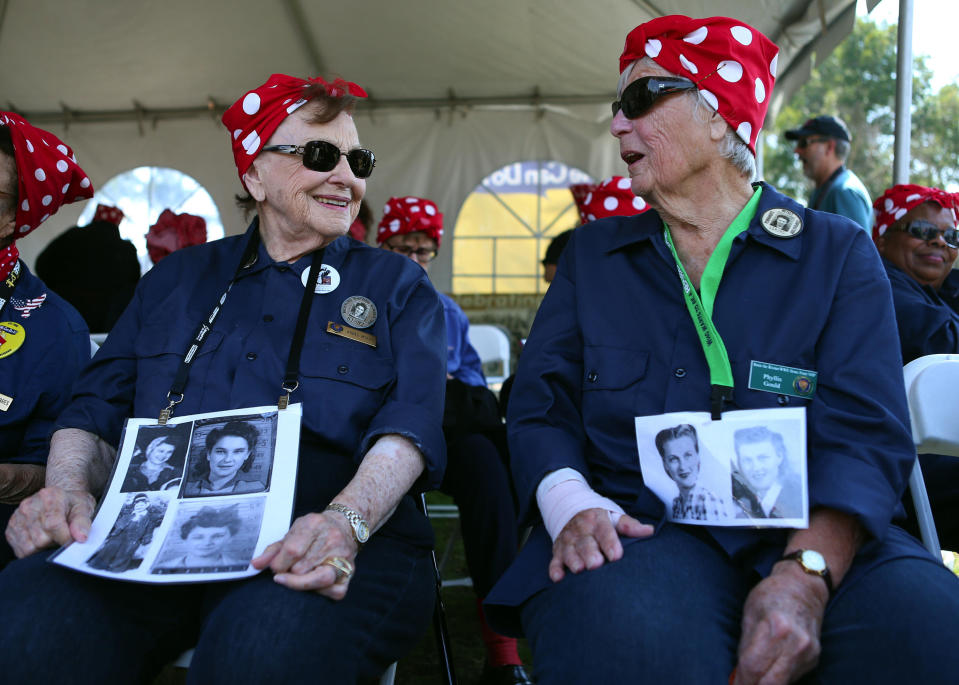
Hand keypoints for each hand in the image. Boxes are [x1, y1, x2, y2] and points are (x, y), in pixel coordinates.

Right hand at [4, 486, 95, 557]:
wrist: (59, 500)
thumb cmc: (72, 505)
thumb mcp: (84, 508)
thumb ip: (83, 522)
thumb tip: (81, 537)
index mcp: (49, 496)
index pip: (53, 525)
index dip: (65, 538)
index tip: (73, 541)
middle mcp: (29, 505)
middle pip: (41, 539)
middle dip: (55, 542)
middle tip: (62, 535)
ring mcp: (17, 517)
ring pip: (30, 547)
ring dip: (44, 548)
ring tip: (52, 536)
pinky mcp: (11, 529)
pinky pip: (22, 551)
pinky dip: (34, 551)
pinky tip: (42, 540)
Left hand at [252, 511, 358, 599]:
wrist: (343, 525)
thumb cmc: (314, 531)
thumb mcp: (292, 532)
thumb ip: (273, 550)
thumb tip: (255, 565)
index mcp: (315, 524)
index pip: (292, 550)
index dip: (279, 564)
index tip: (276, 568)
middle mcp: (332, 538)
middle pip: (302, 568)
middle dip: (290, 574)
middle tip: (288, 571)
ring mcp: (343, 556)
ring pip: (320, 580)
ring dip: (302, 584)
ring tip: (295, 580)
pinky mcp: (351, 571)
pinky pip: (336, 591)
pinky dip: (322, 593)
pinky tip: (313, 586)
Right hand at [548, 508, 652, 581]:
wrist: (571, 510)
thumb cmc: (599, 520)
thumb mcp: (613, 516)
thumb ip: (629, 525)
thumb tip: (649, 530)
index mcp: (597, 521)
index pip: (605, 532)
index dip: (610, 543)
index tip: (616, 555)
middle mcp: (581, 530)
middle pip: (585, 543)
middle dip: (590, 554)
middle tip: (596, 564)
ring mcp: (568, 541)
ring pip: (569, 551)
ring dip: (573, 560)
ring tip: (579, 569)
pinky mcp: (558, 551)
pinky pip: (555, 560)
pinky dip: (555, 569)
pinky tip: (558, 577)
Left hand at [733, 562, 828, 684]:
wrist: (804, 587)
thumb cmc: (772, 595)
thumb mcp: (750, 614)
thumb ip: (745, 646)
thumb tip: (738, 673)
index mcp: (776, 627)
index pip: (754, 666)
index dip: (741, 681)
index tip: (733, 684)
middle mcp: (796, 643)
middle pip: (771, 682)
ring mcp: (808, 652)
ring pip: (782, 683)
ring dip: (765, 684)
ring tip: (752, 679)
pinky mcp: (814, 658)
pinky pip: (792, 676)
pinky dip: (778, 677)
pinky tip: (769, 670)